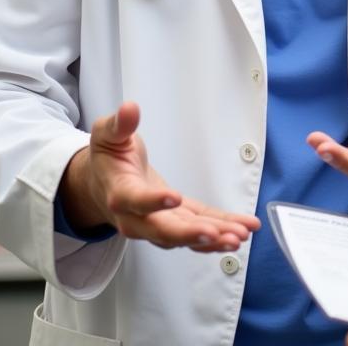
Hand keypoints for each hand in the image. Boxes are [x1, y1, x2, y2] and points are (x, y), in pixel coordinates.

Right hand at [59, 101, 260, 251]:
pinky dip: (222, 229)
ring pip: (185, 235)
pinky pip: (200, 228)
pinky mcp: (177, 221)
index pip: (135, 201)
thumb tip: (129, 108)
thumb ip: (119, 125)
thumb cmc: (108, 158)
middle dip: (191, 234)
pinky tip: (244, 229)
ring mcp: (158, 223)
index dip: (153, 201)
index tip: (175, 197)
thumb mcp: (108, 135)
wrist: (103, 184)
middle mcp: (137, 218)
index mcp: (120, 193)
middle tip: (216, 234)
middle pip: (163, 230)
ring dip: (213, 238)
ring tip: (238, 237)